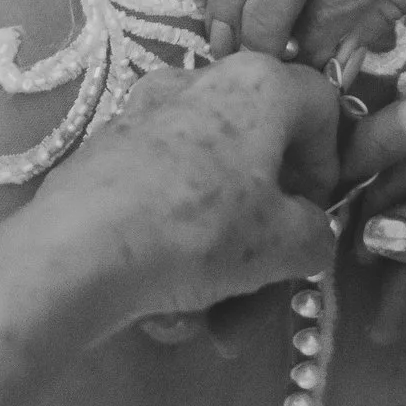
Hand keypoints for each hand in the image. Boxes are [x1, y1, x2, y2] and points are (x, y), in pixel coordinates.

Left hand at [0, 53, 341, 327]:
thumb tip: (306, 236)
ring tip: (215, 324)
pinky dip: (176, 248)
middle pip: (259, 160)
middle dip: (269, 239)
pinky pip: (163, 200)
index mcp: (258, 82)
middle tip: (268, 287)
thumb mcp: (288, 245)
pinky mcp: (106, 155)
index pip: (322, 109)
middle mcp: (200, 83)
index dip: (329, 166)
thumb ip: (317, 235)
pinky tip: (168, 305)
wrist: (76, 252)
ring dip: (223, 260)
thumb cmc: (201, 230)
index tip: (316, 216)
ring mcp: (145, 117)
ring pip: (209, 190)